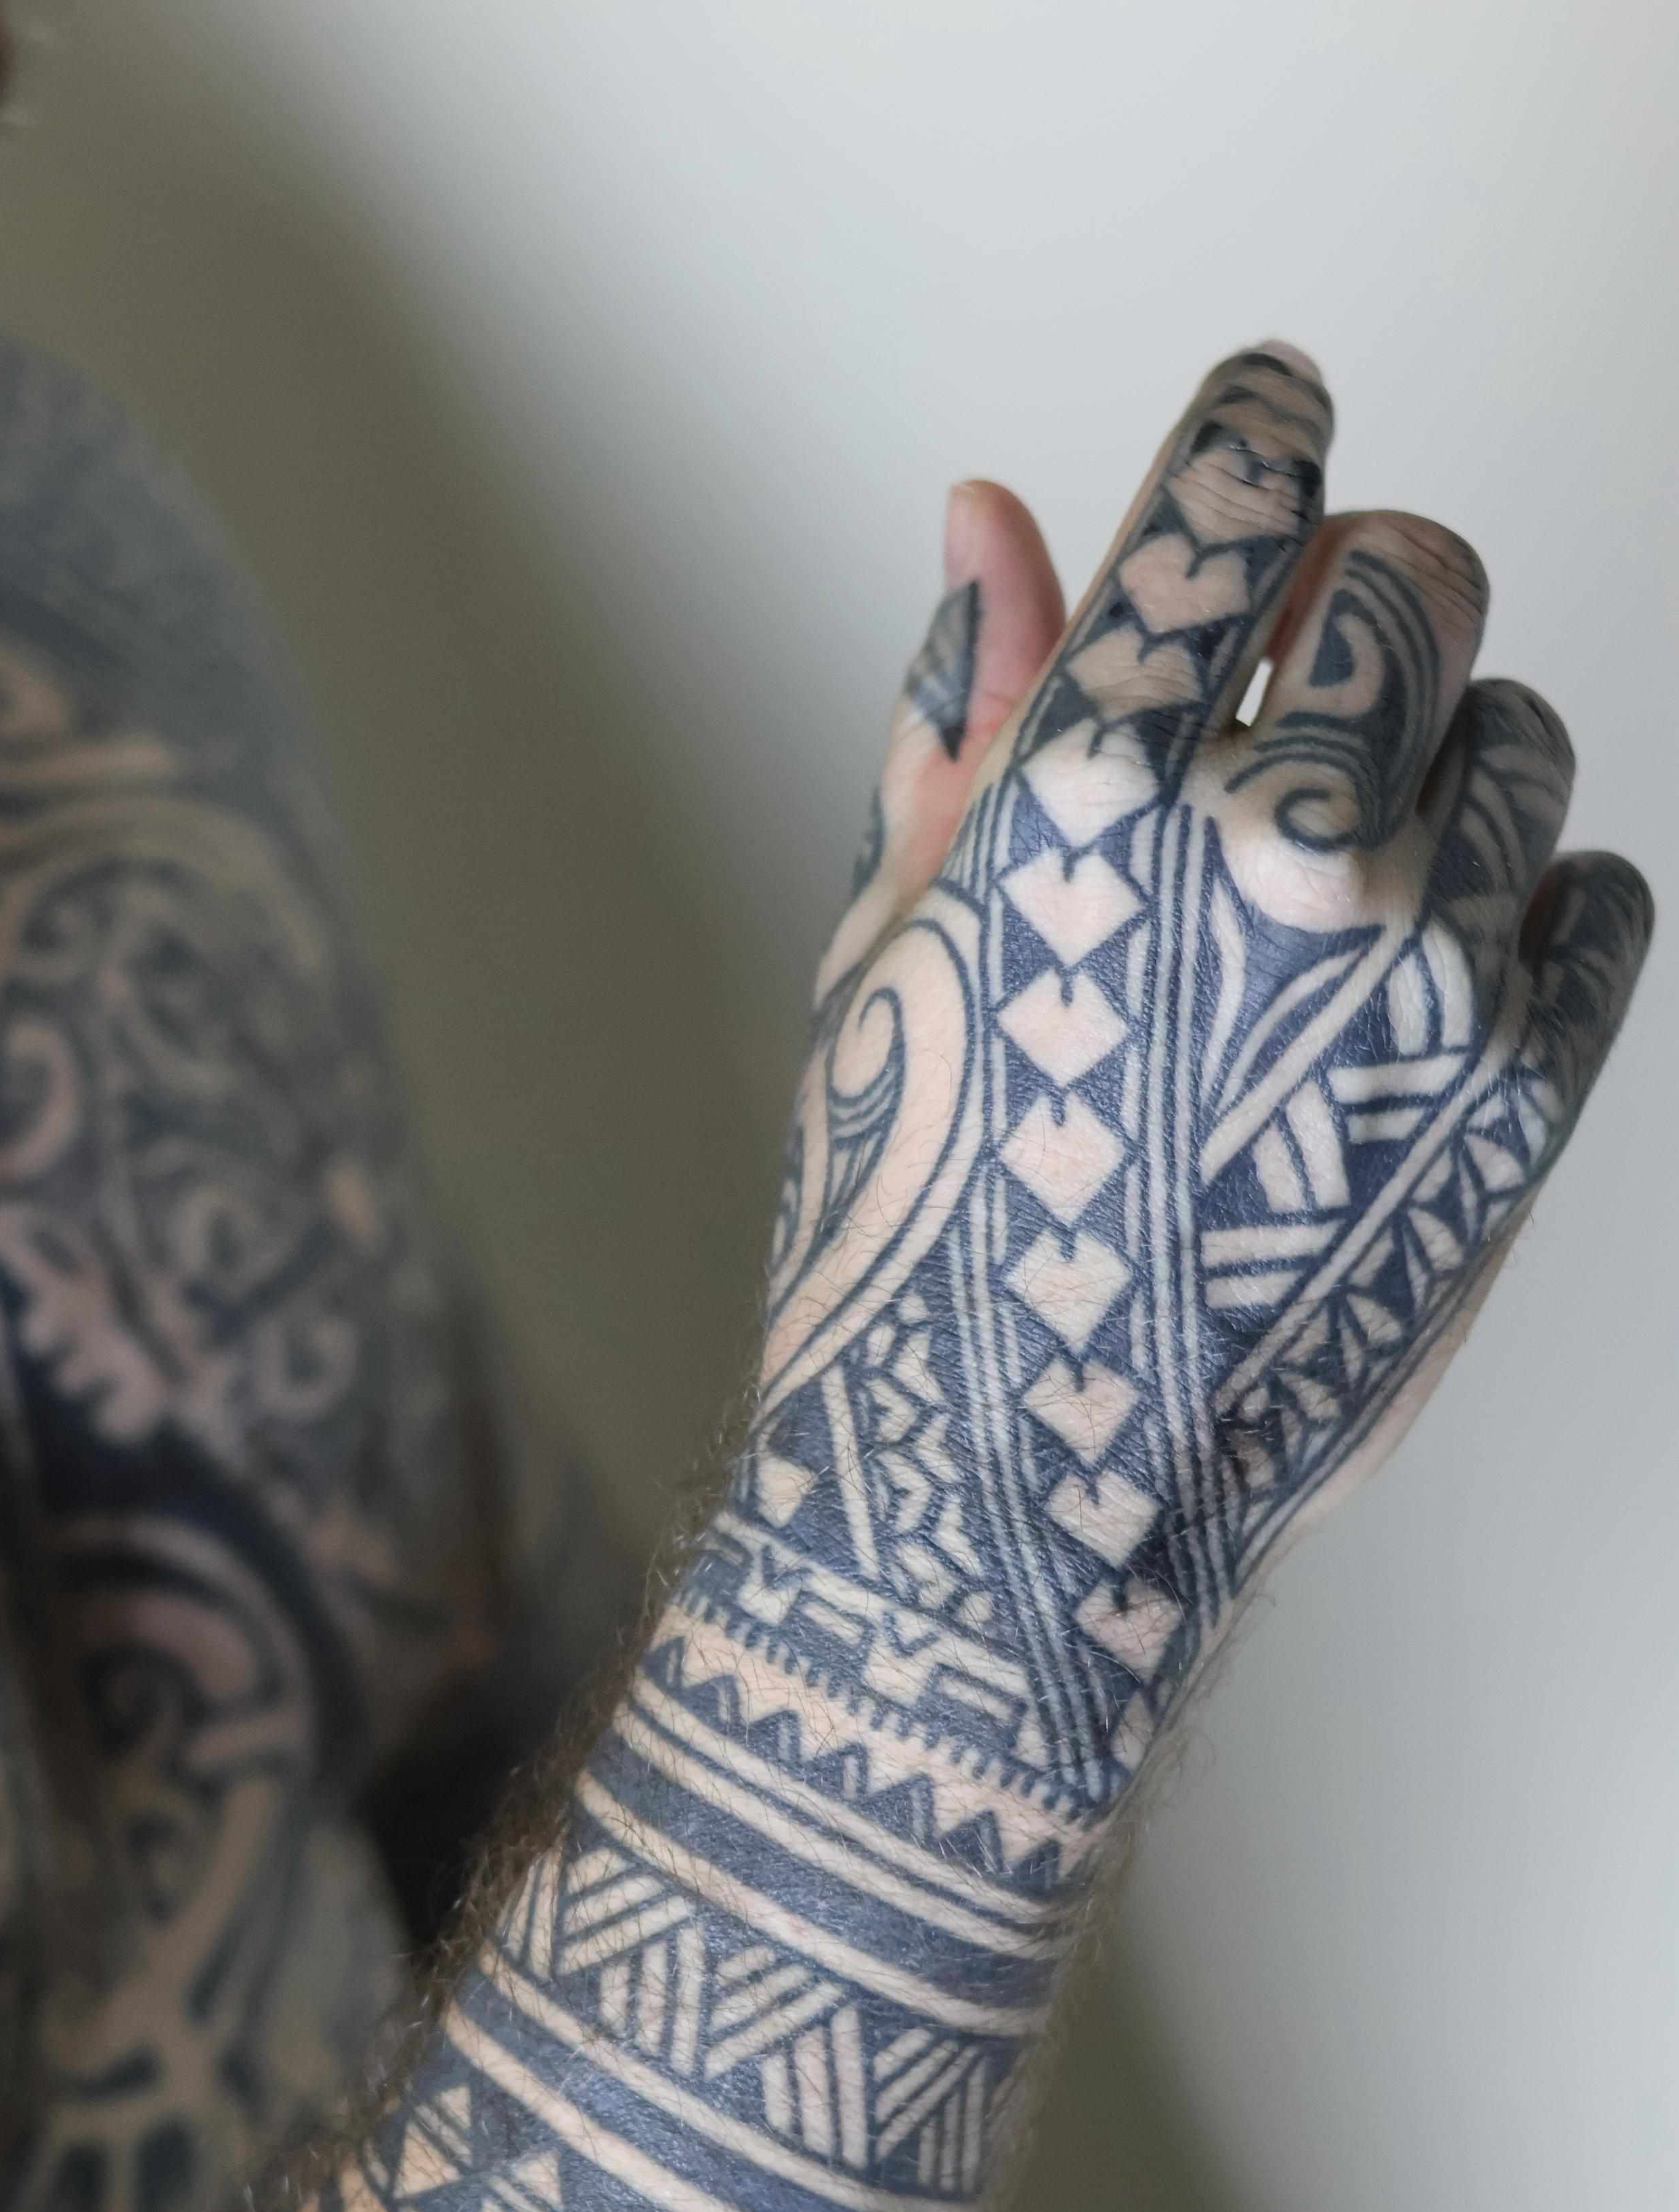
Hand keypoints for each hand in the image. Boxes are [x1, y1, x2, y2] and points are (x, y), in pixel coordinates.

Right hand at [750, 348, 1650, 1820]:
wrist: (1015, 1510)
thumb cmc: (914, 1233)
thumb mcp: (889, 960)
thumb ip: (955, 717)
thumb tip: (998, 515)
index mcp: (1080, 791)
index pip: (1242, 485)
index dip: (1264, 423)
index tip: (1275, 422)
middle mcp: (1274, 853)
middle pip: (1419, 571)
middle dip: (1365, 584)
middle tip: (1311, 667)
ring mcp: (1422, 977)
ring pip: (1525, 736)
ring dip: (1451, 765)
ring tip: (1346, 895)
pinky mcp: (1524, 1100)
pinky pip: (1601, 902)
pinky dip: (1532, 915)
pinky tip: (1422, 993)